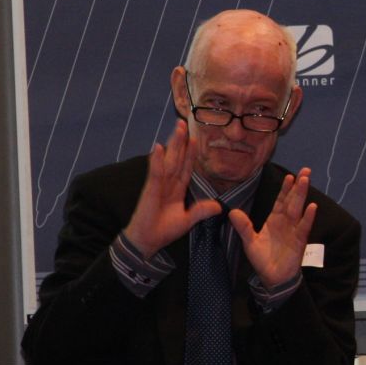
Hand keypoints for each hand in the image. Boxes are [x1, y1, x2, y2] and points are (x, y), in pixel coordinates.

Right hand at [123, 122, 223, 256]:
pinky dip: (157, 160)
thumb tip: (219, 206)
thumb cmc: (162, 230)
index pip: (185, 167)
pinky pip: (155, 173)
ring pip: (168, 160)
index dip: (190, 153)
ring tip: (177, 127)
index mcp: (176, 189)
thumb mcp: (187, 220)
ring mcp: (158, 185)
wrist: (146, 241)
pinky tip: (159, 147)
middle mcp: (167, 183)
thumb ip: (201, 211)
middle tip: (184, 123)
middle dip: (180, 141)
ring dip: (172, 144)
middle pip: (176, 158)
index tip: (195, 139)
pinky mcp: (150, 190)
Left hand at [229, 166, 317, 288]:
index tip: (289, 176)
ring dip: (302, 196)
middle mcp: (286, 222)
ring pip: (298, 210)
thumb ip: (243, 227)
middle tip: (305, 171)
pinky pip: (304, 227)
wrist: (273, 278)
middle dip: (298, 186)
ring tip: (306, 181)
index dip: (285, 189)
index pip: (281, 201)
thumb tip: (232, 212)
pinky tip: (312, 207)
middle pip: (292, 201)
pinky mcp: (299, 241)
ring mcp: (294, 230)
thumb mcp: (250, 242)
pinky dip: (308, 217)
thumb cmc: (262, 259)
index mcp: (274, 220)